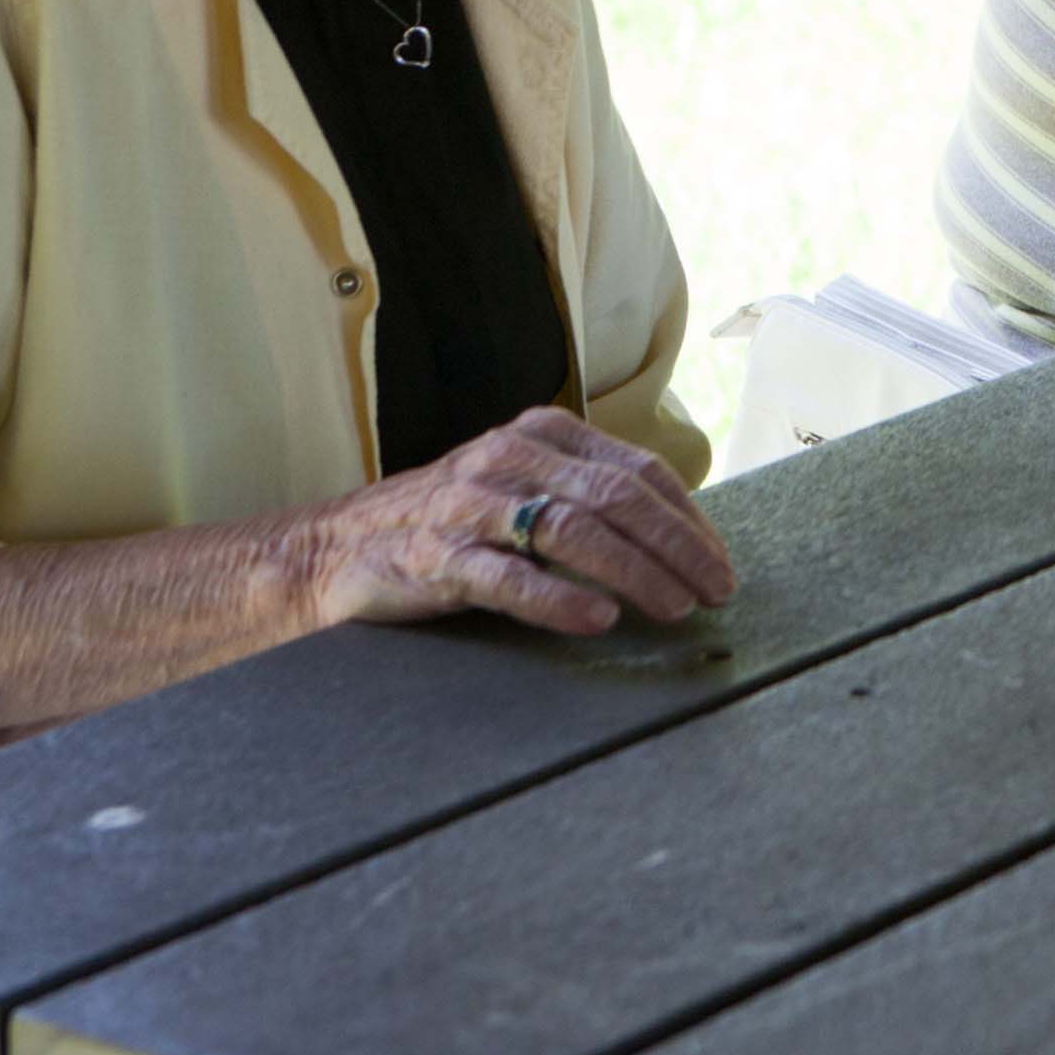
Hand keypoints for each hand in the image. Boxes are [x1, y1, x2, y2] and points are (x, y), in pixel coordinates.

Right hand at [295, 408, 737, 636]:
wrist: (334, 548)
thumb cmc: (448, 524)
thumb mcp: (520, 490)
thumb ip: (584, 499)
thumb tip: (677, 542)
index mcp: (541, 434)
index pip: (637, 471)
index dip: (689, 519)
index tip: (721, 563)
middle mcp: (509, 458)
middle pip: (617, 497)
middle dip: (678, 547)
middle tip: (718, 592)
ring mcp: (470, 505)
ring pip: (573, 531)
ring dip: (635, 573)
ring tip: (675, 608)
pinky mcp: (436, 557)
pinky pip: (507, 577)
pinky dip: (558, 600)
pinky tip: (598, 620)